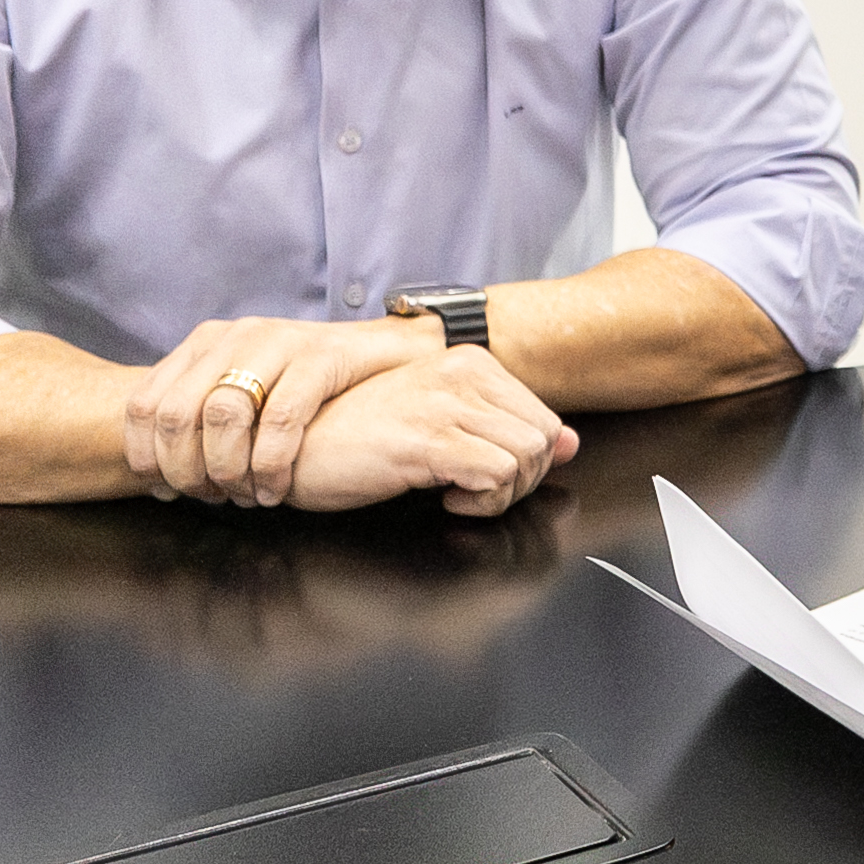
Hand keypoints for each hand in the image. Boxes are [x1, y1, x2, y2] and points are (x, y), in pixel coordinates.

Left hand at [125, 314, 441, 506]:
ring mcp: (278, 340)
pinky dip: (272, 464)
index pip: (143, 404)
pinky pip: (281, 419)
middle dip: (186, 471)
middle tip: (211, 498)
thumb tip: (157, 474)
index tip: (166, 492)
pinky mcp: (321, 355)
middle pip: (176, 414)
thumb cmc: (314, 389)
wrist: (392, 356)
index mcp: (207, 342)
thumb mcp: (250, 391)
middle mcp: (236, 335)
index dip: (146, 458)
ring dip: (228, 470)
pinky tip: (276, 486)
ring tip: (245, 496)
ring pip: (223, 415)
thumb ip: (205, 418)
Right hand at [278, 347, 577, 515]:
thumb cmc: (360, 438)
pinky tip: (444, 496)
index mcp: (471, 363)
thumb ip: (504, 427)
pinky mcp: (427, 438)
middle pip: (544, 438)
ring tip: (458, 492)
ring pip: (529, 456)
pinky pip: (497, 474)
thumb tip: (571, 444)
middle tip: (475, 491)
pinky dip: (482, 500)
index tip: (485, 473)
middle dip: (522, 481)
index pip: (545, 418)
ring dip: (502, 492)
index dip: (528, 462)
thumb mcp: (442, 424)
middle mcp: (464, 373)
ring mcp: (446, 403)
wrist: (292, 447)